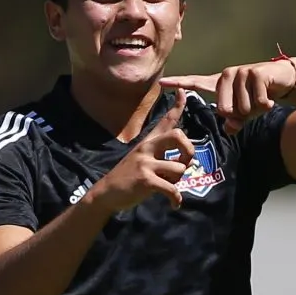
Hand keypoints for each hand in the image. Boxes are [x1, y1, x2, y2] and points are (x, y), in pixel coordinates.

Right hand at [94, 90, 190, 211]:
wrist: (107, 193)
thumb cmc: (129, 177)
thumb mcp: (142, 158)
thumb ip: (161, 154)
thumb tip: (185, 159)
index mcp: (149, 142)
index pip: (166, 120)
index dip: (177, 106)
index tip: (183, 91)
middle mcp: (147, 148)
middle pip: (178, 136)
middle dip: (188, 152)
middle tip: (184, 164)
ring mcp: (146, 163)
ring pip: (179, 168)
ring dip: (178, 181)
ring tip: (167, 186)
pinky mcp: (146, 180)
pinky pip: (172, 188)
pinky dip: (176, 198)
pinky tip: (174, 203)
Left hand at [160, 57, 295, 134]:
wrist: (282, 80)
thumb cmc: (259, 96)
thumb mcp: (245, 113)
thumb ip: (235, 121)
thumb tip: (228, 128)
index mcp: (220, 84)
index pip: (196, 83)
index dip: (179, 84)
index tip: (162, 83)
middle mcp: (227, 75)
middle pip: (224, 109)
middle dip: (240, 115)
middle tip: (251, 107)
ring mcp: (240, 72)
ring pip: (242, 108)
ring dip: (256, 110)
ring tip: (261, 99)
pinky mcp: (255, 73)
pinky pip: (257, 102)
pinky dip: (266, 105)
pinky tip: (269, 97)